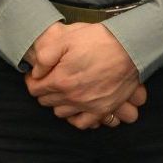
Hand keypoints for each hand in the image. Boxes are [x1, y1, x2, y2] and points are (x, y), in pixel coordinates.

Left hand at [24, 23, 141, 128]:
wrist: (130, 48)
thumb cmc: (98, 40)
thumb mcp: (66, 38)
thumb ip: (45, 56)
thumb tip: (36, 72)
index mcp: (60, 80)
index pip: (34, 89)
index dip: (32, 80)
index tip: (37, 74)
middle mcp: (72, 97)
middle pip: (46, 101)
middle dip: (45, 90)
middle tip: (50, 79)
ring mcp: (87, 106)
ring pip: (61, 113)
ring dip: (58, 103)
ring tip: (63, 91)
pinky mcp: (102, 109)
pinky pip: (81, 123)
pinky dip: (75, 118)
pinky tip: (75, 108)